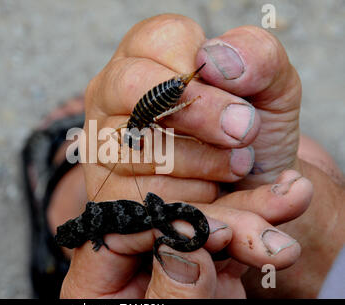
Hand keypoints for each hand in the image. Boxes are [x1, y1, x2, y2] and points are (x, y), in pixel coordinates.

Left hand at [61, 169, 310, 297]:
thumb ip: (169, 293)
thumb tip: (188, 250)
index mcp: (97, 275)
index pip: (120, 229)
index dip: (167, 223)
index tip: (212, 228)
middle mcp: (133, 258)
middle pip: (169, 221)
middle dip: (223, 222)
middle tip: (261, 230)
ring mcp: (169, 259)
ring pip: (206, 225)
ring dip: (252, 216)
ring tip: (291, 198)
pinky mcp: (202, 266)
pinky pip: (228, 242)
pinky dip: (258, 231)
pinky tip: (283, 201)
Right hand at [82, 14, 260, 204]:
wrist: (249, 188)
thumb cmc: (249, 130)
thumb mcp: (270, 88)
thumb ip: (258, 58)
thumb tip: (215, 60)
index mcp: (146, 54)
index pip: (159, 40)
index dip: (203, 74)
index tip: (240, 105)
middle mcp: (111, 93)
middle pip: (133, 87)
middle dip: (198, 114)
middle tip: (243, 134)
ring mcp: (101, 140)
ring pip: (137, 144)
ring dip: (201, 162)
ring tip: (235, 166)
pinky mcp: (106, 188)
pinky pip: (143, 193)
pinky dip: (189, 197)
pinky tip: (210, 192)